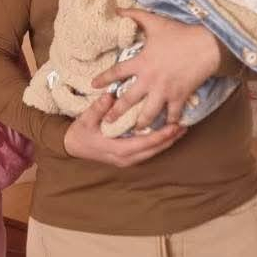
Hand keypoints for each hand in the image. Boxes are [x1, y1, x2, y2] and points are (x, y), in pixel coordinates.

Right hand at [64, 93, 186, 167]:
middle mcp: (125, 158)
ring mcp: (127, 160)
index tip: (173, 125)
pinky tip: (166, 135)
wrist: (72, 147)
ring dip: (167, 142)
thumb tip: (109, 96)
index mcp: (117, 149)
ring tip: (180, 130)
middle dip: (170, 139)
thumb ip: (98, 108)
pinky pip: (148, 152)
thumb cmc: (80, 132)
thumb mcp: (86, 119)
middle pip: (153, 150)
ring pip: (153, 153)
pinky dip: (159, 144)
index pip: (145, 144)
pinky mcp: (128, 158)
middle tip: (184, 126)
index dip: (161, 136)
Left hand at [92, 8, 219, 128]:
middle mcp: (149, 80)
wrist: (207, 45)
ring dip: (140, 123)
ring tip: (135, 131)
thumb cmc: (179, 33)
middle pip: (128, 100)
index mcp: (141, 62)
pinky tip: (166, 129)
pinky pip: (172, 114)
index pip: (116, 72)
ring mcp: (165, 90)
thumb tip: (118, 8)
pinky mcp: (180, 96)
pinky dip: (169, 122)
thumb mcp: (155, 21)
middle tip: (107, 122)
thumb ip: (134, 15)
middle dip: (116, 112)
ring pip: (148, 113)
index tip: (93, 85)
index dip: (103, 79)